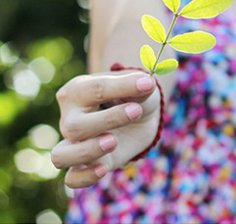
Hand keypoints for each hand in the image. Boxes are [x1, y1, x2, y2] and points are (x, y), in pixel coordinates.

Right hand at [50, 71, 160, 187]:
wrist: (141, 116)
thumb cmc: (134, 96)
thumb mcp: (139, 85)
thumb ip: (138, 85)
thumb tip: (146, 83)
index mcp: (78, 91)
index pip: (92, 90)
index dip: (121, 87)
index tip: (147, 85)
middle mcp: (70, 118)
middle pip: (74, 126)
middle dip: (108, 120)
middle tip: (136, 111)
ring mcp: (75, 144)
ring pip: (61, 156)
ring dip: (87, 151)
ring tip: (113, 141)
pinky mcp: (87, 164)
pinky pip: (72, 179)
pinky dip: (85, 177)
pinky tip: (104, 168)